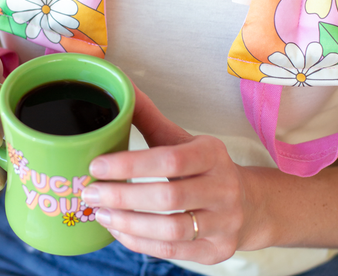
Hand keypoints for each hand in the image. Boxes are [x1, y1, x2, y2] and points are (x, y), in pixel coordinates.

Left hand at [81, 86, 256, 264]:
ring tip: (100, 214)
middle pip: (167, 197)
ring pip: (170, 230)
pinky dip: (140, 242)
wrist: (247, 204)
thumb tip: (122, 86)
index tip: (96, 166)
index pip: (169, 159)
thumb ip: (149, 117)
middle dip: (122, 197)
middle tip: (89, 194)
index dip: (129, 164)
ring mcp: (224, 223)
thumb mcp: (182, 140)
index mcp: (212, 153)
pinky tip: (118, 230)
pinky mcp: (217, 251)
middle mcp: (223, 188)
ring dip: (128, 224)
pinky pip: (173, 251)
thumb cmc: (203, 167)